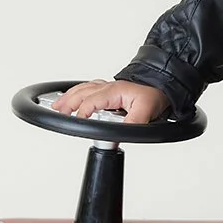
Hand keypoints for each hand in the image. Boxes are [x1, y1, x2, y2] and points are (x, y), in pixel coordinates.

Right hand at [50, 79, 169, 124]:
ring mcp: (109, 87)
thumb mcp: (147, 111)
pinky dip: (77, 92)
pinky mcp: (111, 89)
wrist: (165, 84)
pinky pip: (89, 88)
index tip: (75, 121)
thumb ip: (132, 125)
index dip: (82, 112)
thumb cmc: (156, 94)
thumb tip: (118, 139)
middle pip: (82, 93)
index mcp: (114, 91)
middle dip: (68, 103)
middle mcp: (109, 87)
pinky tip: (74, 96)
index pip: (91, 102)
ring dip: (69, 96)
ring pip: (83, 89)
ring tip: (57, 105)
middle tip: (58, 112)